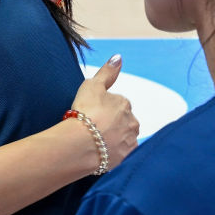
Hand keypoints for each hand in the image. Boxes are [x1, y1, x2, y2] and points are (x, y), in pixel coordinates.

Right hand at [71, 55, 138, 170]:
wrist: (82, 144)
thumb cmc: (85, 112)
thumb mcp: (92, 85)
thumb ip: (107, 72)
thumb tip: (118, 57)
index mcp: (125, 104)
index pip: (117, 104)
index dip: (103, 108)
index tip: (92, 113)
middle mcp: (132, 122)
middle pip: (122, 121)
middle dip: (111, 124)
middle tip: (92, 128)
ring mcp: (129, 141)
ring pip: (123, 137)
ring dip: (113, 138)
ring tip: (95, 141)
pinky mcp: (125, 158)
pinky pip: (121, 153)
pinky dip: (113, 152)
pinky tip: (100, 152)